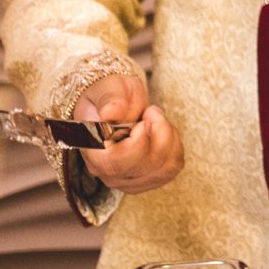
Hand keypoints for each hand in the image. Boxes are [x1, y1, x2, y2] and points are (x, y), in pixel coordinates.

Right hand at [74, 70, 183, 194]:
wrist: (118, 102)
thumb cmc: (111, 95)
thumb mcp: (108, 89)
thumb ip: (109, 100)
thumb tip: (109, 112)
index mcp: (93, 154)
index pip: (117, 164)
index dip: (139, 142)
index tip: (143, 118)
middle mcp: (108, 174)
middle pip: (146, 167)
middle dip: (159, 132)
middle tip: (150, 112)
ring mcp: (128, 179)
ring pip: (164, 169)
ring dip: (169, 137)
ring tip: (156, 121)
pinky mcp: (147, 178)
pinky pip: (172, 168)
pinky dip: (174, 146)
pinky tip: (162, 132)